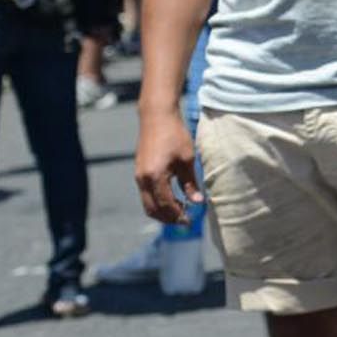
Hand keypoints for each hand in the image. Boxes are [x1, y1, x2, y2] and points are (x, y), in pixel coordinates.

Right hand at [134, 108, 200, 224]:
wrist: (156, 117)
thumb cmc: (175, 135)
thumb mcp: (187, 159)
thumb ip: (190, 182)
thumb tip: (197, 202)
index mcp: (155, 177)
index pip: (165, 205)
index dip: (177, 215)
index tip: (190, 220)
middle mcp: (142, 179)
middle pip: (153, 209)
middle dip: (168, 218)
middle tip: (184, 220)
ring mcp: (138, 176)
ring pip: (147, 203)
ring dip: (162, 211)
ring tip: (179, 211)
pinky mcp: (139, 172)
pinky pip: (146, 194)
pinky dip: (157, 201)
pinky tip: (171, 199)